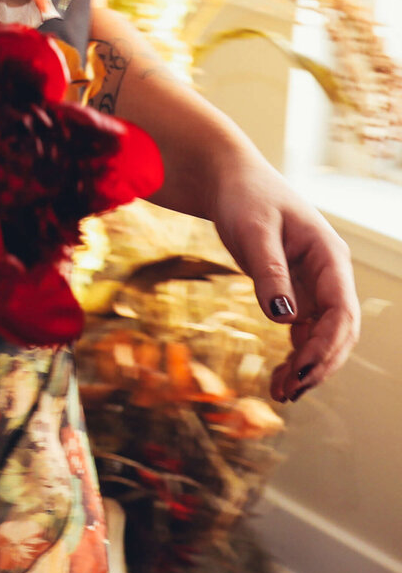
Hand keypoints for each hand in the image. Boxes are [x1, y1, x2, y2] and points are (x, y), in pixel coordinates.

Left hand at [210, 163, 359, 402]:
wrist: (229, 179)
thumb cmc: (244, 196)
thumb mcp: (254, 229)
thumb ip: (270, 271)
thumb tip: (284, 318)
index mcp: (329, 256)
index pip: (342, 311)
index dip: (327, 345)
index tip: (302, 370)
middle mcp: (329, 275)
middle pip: (339, 332)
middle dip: (319, 365)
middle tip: (290, 392)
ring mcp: (313, 285)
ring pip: (322, 338)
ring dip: (307, 367)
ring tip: (281, 393)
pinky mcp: (294, 292)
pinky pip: (302, 332)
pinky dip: (293, 356)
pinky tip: (277, 379)